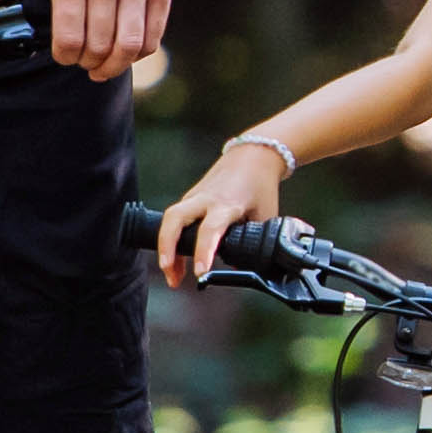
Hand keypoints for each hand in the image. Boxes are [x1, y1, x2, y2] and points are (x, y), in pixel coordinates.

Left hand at [0, 0, 173, 79]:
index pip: (69, 38)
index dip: (65, 57)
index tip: (65, 55)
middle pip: (99, 46)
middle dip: (89, 63)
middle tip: (84, 61)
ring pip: (129, 46)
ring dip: (114, 66)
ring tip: (104, 65)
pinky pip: (152, 38)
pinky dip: (137, 54)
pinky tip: (124, 51)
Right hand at [159, 134, 290, 286]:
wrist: (254, 155)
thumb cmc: (261, 186)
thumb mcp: (265, 216)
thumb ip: (254, 241)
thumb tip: (242, 266)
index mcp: (228, 203)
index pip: (210, 229)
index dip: (203, 252)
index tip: (200, 272)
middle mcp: (206, 198)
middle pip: (175, 219)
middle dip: (168, 247)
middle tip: (171, 275)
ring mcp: (194, 197)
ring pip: (170, 220)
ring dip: (166, 249)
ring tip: (173, 277)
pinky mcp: (190, 199)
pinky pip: (175, 221)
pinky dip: (172, 242)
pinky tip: (177, 262)